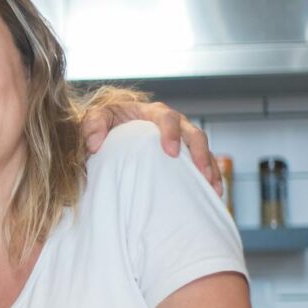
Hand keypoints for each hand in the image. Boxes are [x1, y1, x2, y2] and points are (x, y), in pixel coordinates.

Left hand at [81, 98, 220, 194]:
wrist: (111, 130)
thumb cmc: (105, 123)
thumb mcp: (95, 118)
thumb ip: (92, 125)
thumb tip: (94, 144)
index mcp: (153, 113)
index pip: (168, 118)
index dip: (172, 133)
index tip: (170, 152)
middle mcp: (174, 123)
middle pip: (194, 134)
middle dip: (200, 153)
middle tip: (201, 173)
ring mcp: (182, 138)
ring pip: (204, 150)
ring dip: (211, 168)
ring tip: (214, 189)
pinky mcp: (185, 154)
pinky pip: (203, 163)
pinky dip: (211, 177)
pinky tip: (214, 194)